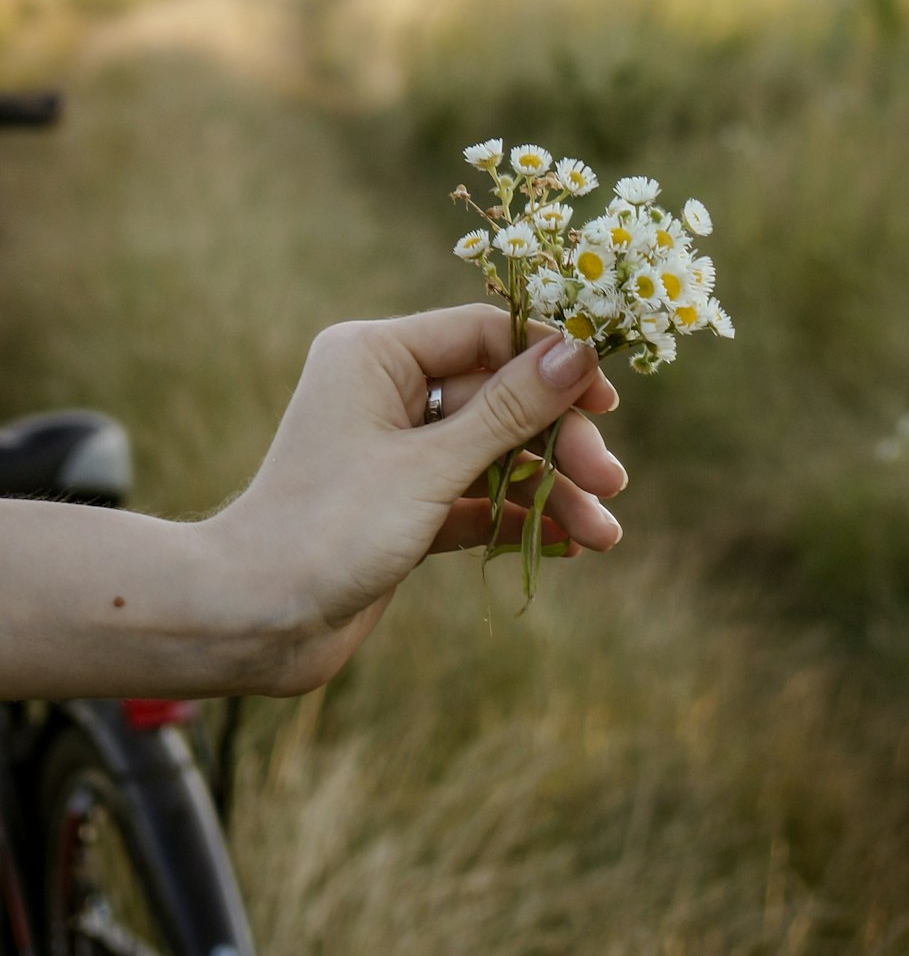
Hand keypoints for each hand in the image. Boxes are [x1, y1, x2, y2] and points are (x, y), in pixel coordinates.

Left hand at [217, 304, 624, 692]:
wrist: (251, 621)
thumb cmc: (329, 528)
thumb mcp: (430, 467)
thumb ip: (510, 411)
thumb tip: (579, 352)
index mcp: (376, 355)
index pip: (484, 334)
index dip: (550, 361)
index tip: (607, 397)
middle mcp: (386, 392)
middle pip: (498, 397)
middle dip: (556, 442)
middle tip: (609, 481)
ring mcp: (394, 451)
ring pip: (493, 454)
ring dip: (548, 489)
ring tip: (604, 533)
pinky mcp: (402, 505)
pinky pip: (474, 498)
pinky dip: (516, 516)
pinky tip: (570, 543)